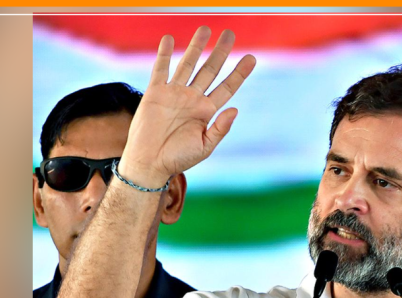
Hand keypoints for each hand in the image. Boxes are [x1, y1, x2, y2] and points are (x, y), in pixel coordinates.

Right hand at [118, 27, 255, 186]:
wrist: (149, 162)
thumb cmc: (178, 159)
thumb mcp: (205, 147)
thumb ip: (220, 128)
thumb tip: (235, 109)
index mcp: (207, 111)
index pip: (227, 87)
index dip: (239, 73)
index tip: (252, 58)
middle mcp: (192, 99)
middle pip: (210, 70)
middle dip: (220, 52)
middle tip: (230, 34)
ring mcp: (174, 94)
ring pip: (188, 64)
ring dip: (196, 47)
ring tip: (205, 29)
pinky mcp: (155, 92)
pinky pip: (161, 69)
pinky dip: (165, 54)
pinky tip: (169, 39)